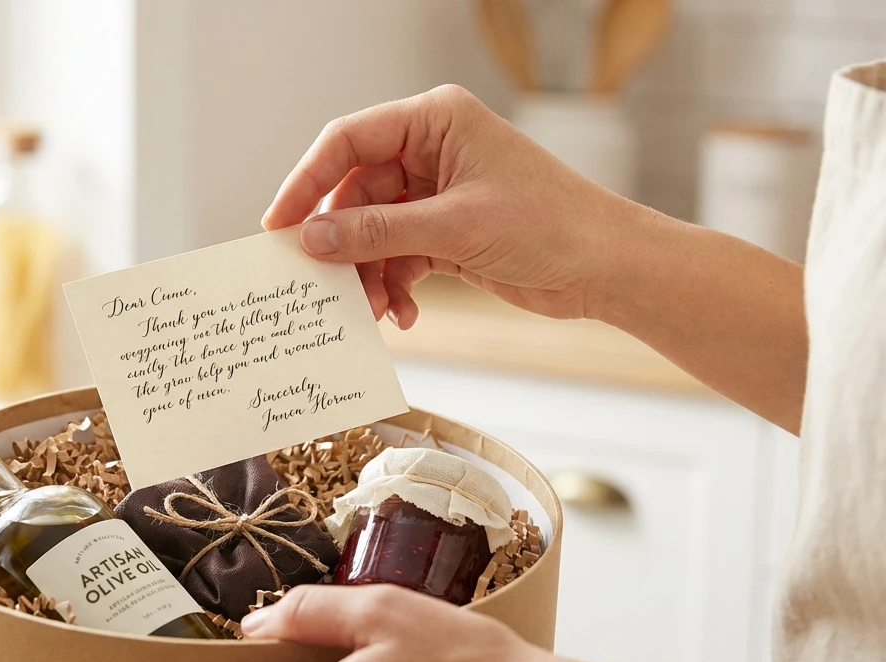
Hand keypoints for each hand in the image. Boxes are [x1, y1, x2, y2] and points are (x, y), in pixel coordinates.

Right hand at [263, 85, 651, 328]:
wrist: (608, 268)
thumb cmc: (549, 226)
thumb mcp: (453, 228)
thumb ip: (377, 233)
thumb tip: (312, 239)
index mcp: (435, 122)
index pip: (348, 142)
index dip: (307, 182)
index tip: (278, 225)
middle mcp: (432, 151)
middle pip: (356, 194)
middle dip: (342, 244)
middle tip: (322, 286)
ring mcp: (438, 194)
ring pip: (374, 233)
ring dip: (368, 274)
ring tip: (372, 310)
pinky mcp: (447, 233)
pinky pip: (398, 257)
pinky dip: (394, 286)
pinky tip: (403, 315)